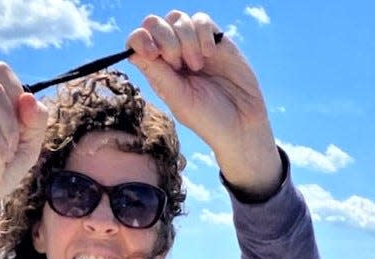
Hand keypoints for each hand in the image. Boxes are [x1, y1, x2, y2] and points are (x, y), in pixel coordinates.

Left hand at [127, 11, 281, 198]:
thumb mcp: (179, 100)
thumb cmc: (207, 119)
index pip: (138, 41)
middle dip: (164, 38)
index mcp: (159, 71)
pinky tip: (209, 54)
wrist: (241, 123)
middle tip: (178, 63)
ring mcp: (194, 45)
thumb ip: (158, 74)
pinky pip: (201, 20)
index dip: (140, 39)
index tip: (152, 53)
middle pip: (154, 23)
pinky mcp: (215, 39)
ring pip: (177, 18)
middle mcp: (173, 55)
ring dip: (185, 39)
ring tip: (197, 65)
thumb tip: (133, 53)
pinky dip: (202, 33)